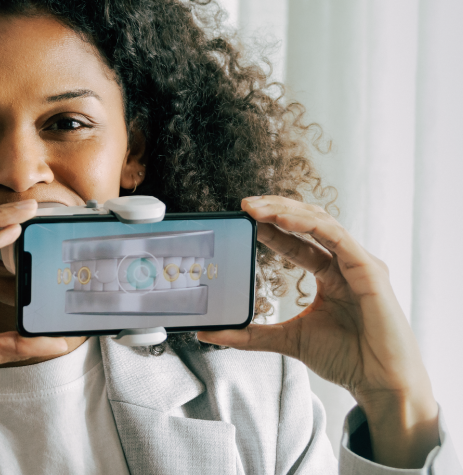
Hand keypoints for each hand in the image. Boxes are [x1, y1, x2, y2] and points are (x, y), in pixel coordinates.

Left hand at [197, 195, 438, 467]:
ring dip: (287, 211)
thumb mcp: (287, 340)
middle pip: (308, 223)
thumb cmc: (346, 360)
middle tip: (244, 204)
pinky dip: (309, 225)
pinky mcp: (370, 269)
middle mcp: (344, 262)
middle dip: (276, 209)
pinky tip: (283, 219)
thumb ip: (249, 335)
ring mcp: (359, 263)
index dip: (270, 225)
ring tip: (257, 209)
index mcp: (329, 273)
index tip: (242, 217)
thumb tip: (208, 334)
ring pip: (321, 223)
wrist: (379, 383)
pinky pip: (337, 237)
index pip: (296, 240)